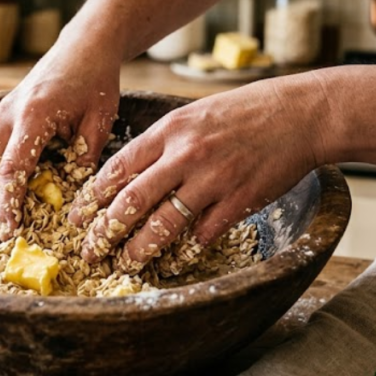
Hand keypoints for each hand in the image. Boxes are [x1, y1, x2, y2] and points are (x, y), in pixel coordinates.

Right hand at [0, 37, 121, 239]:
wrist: (83, 45)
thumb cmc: (95, 80)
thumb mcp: (100, 120)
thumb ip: (85, 156)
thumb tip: (74, 195)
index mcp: (34, 115)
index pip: (13, 168)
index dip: (9, 202)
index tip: (11, 228)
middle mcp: (9, 114)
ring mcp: (2, 113)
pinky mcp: (3, 114)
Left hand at [68, 74, 327, 271]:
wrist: (299, 114)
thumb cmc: (244, 112)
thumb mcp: (193, 115)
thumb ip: (162, 142)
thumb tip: (130, 172)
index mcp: (169, 130)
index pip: (117, 168)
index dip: (92, 197)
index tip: (76, 217)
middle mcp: (185, 155)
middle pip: (131, 201)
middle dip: (105, 231)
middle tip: (89, 251)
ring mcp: (212, 179)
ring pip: (163, 224)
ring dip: (139, 249)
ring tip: (124, 264)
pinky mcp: (238, 201)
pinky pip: (203, 234)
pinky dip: (186, 250)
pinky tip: (175, 260)